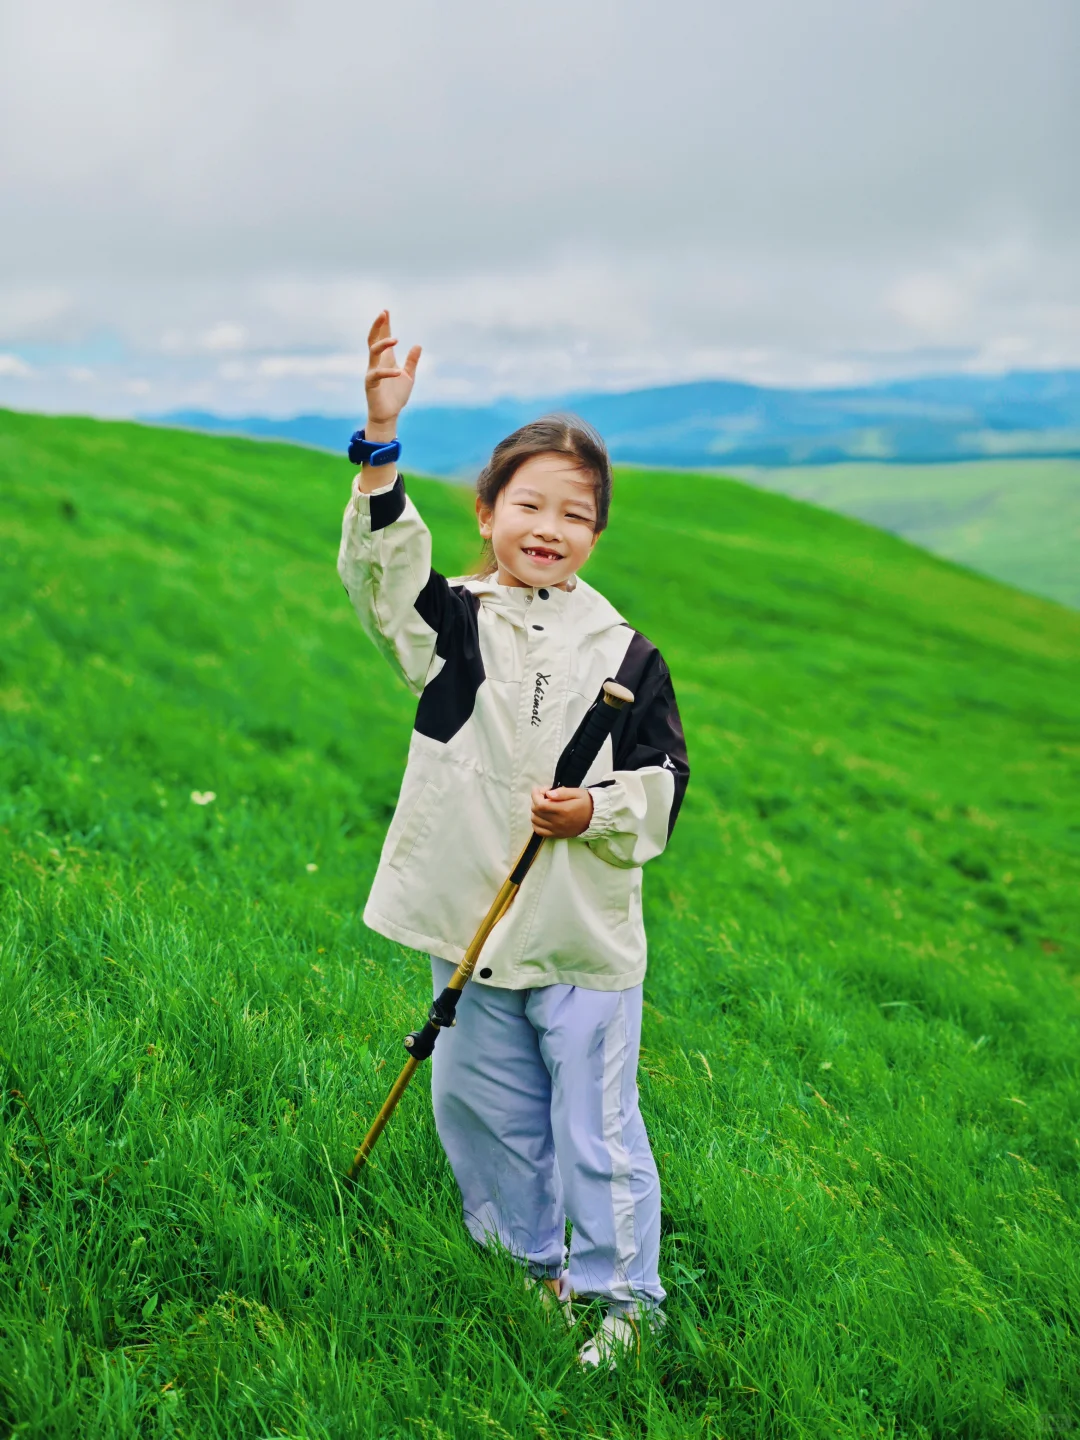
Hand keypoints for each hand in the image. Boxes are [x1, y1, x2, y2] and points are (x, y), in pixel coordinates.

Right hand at [364, 309, 421, 440]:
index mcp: (386, 359)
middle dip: (378, 326)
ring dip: (383, 344)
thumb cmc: (396, 396)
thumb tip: (418, 345)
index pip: (383, 338)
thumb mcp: (408, 376)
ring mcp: (372, 372)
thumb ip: (412, 361)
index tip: (386, 312)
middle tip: (383, 313)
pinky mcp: (371, 384)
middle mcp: (376, 363)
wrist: (389, 415)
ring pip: (373, 353)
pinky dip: (388, 372)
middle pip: (373, 340)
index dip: (384, 326)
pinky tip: (398, 372)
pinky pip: (377, 374)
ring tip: (396, 339)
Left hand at [530, 785, 593, 838]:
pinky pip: (539, 831)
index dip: (535, 795)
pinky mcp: (556, 835)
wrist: (594, 818)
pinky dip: (536, 823)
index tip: (537, 789)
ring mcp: (556, 830)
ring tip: (542, 805)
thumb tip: (548, 794)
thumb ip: (562, 792)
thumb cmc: (585, 803)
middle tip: (543, 795)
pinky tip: (541, 817)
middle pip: (536, 812)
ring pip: (535, 821)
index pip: (540, 804)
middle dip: (535, 801)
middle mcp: (558, 822)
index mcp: (563, 810)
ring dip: (535, 811)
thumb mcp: (577, 793)